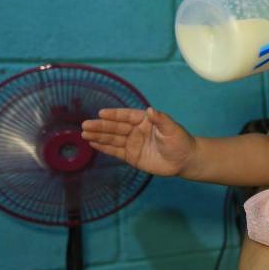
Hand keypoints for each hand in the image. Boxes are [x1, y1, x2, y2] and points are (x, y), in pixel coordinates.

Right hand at [81, 106, 195, 176]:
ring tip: (84, 134)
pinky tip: (92, 143)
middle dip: (100, 126)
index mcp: (145, 120)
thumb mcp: (172, 129)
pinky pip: (115, 151)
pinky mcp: (132, 156)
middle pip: (116, 128)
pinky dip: (104, 147)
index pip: (126, 116)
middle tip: (85, 125)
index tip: (101, 113)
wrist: (184, 160)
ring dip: (98, 136)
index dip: (114, 115)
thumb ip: (161, 119)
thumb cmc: (180, 141)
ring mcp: (133, 143)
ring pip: (113, 139)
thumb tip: (151, 110)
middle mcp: (136, 130)